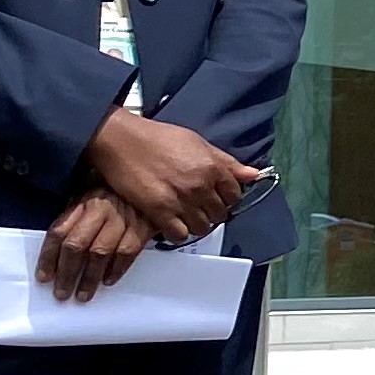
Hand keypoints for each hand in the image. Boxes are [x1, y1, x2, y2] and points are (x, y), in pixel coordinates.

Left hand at [36, 187, 153, 301]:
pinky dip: (116, 269)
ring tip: (84, 294)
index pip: (58, 232)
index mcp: (83, 201)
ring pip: (100, 252)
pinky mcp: (144, 225)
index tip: (44, 276)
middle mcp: (100, 210)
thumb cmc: (119, 189)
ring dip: (90, 277)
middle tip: (62, 292)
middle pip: (76, 245)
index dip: (48, 257)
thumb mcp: (92, 192)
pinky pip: (127, 252)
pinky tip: (108, 280)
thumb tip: (57, 245)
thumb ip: (76, 215)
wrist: (156, 176)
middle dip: (67, 273)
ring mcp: (123, 218)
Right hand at [80, 108, 252, 240]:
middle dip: (212, 212)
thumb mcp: (198, 143)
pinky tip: (172, 223)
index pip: (234, 195)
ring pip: (202, 228)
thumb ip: (227, 162)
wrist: (122, 140)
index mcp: (213, 168)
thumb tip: (253, 174)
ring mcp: (180, 201)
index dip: (226, 198)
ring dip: (196, 224)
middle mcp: (200, 186)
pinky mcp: (159, 212)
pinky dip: (178, 233)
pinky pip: (179, 235)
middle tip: (199, 207)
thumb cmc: (158, 138)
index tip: (216, 197)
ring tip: (186, 216)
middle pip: (219, 214)